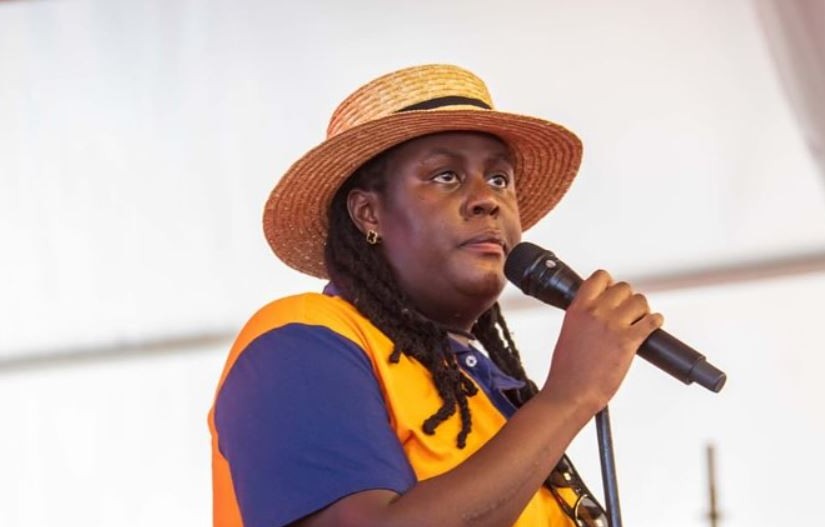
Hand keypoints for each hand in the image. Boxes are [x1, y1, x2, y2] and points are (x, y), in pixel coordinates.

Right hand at [540, 269, 663, 414]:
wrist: (572, 392)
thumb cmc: (568, 370)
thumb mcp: (568, 332)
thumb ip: (583, 317)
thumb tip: (596, 312)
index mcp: (578, 309)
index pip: (600, 278)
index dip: (610, 283)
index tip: (612, 290)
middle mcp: (595, 313)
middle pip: (623, 288)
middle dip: (628, 299)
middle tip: (627, 311)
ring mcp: (613, 325)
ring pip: (639, 301)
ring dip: (642, 311)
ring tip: (638, 320)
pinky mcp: (628, 341)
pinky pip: (651, 321)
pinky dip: (655, 322)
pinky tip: (652, 325)